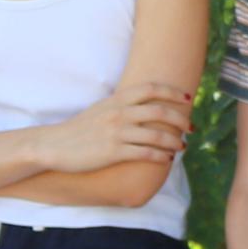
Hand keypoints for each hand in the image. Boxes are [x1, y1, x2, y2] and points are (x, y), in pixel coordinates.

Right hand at [43, 79, 194, 174]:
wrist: (55, 145)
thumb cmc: (80, 129)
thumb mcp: (102, 109)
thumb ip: (122, 105)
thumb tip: (147, 106)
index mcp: (117, 100)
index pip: (151, 89)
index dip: (173, 92)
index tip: (188, 98)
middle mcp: (119, 113)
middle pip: (160, 111)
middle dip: (181, 119)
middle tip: (192, 127)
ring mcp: (117, 133)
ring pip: (156, 135)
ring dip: (174, 141)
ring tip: (182, 147)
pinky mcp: (113, 152)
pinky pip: (145, 154)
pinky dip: (160, 156)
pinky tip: (166, 159)